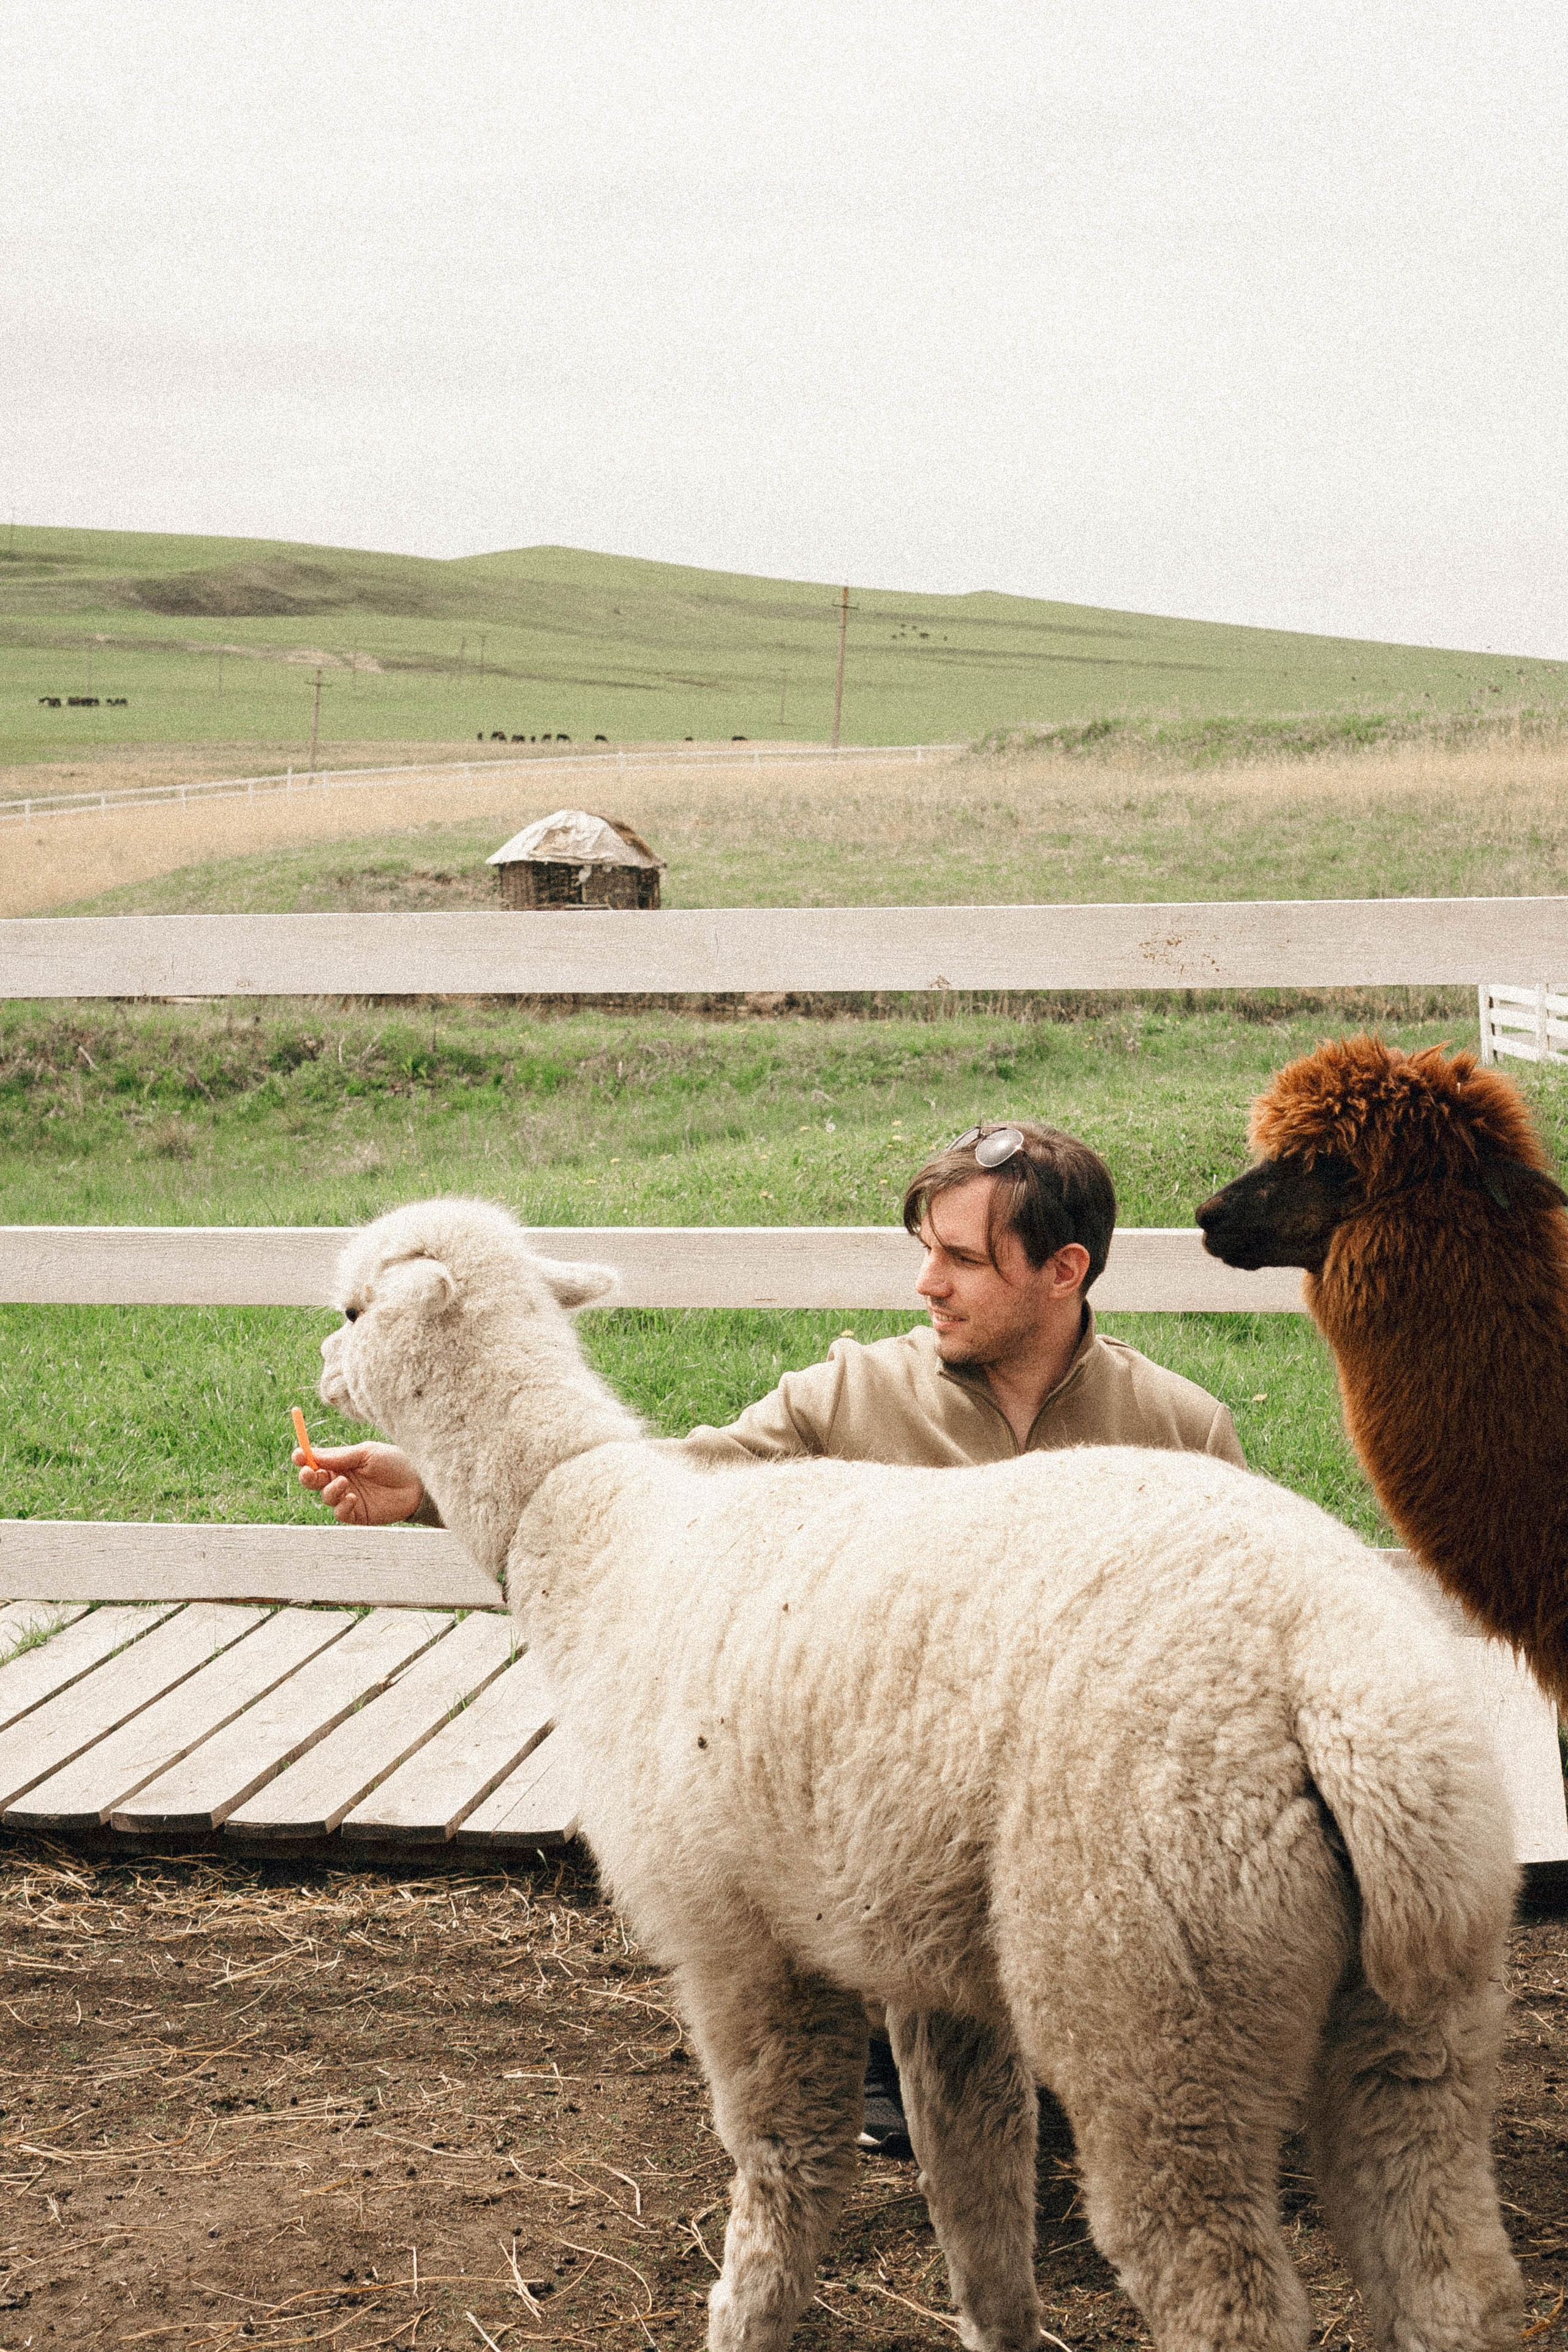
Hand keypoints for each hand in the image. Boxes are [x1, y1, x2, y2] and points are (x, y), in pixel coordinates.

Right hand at [293, 1440, 424, 1526]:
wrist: (418, 1483)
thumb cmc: (395, 1462)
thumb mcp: (367, 1454)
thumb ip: (340, 1456)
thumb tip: (310, 1453)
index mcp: (342, 1462)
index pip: (316, 1461)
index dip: (304, 1458)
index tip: (298, 1455)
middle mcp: (342, 1480)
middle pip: (313, 1481)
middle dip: (308, 1476)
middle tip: (310, 1472)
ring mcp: (348, 1497)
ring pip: (325, 1497)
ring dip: (330, 1490)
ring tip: (345, 1483)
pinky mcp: (357, 1514)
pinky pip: (340, 1513)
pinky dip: (342, 1505)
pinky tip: (353, 1497)